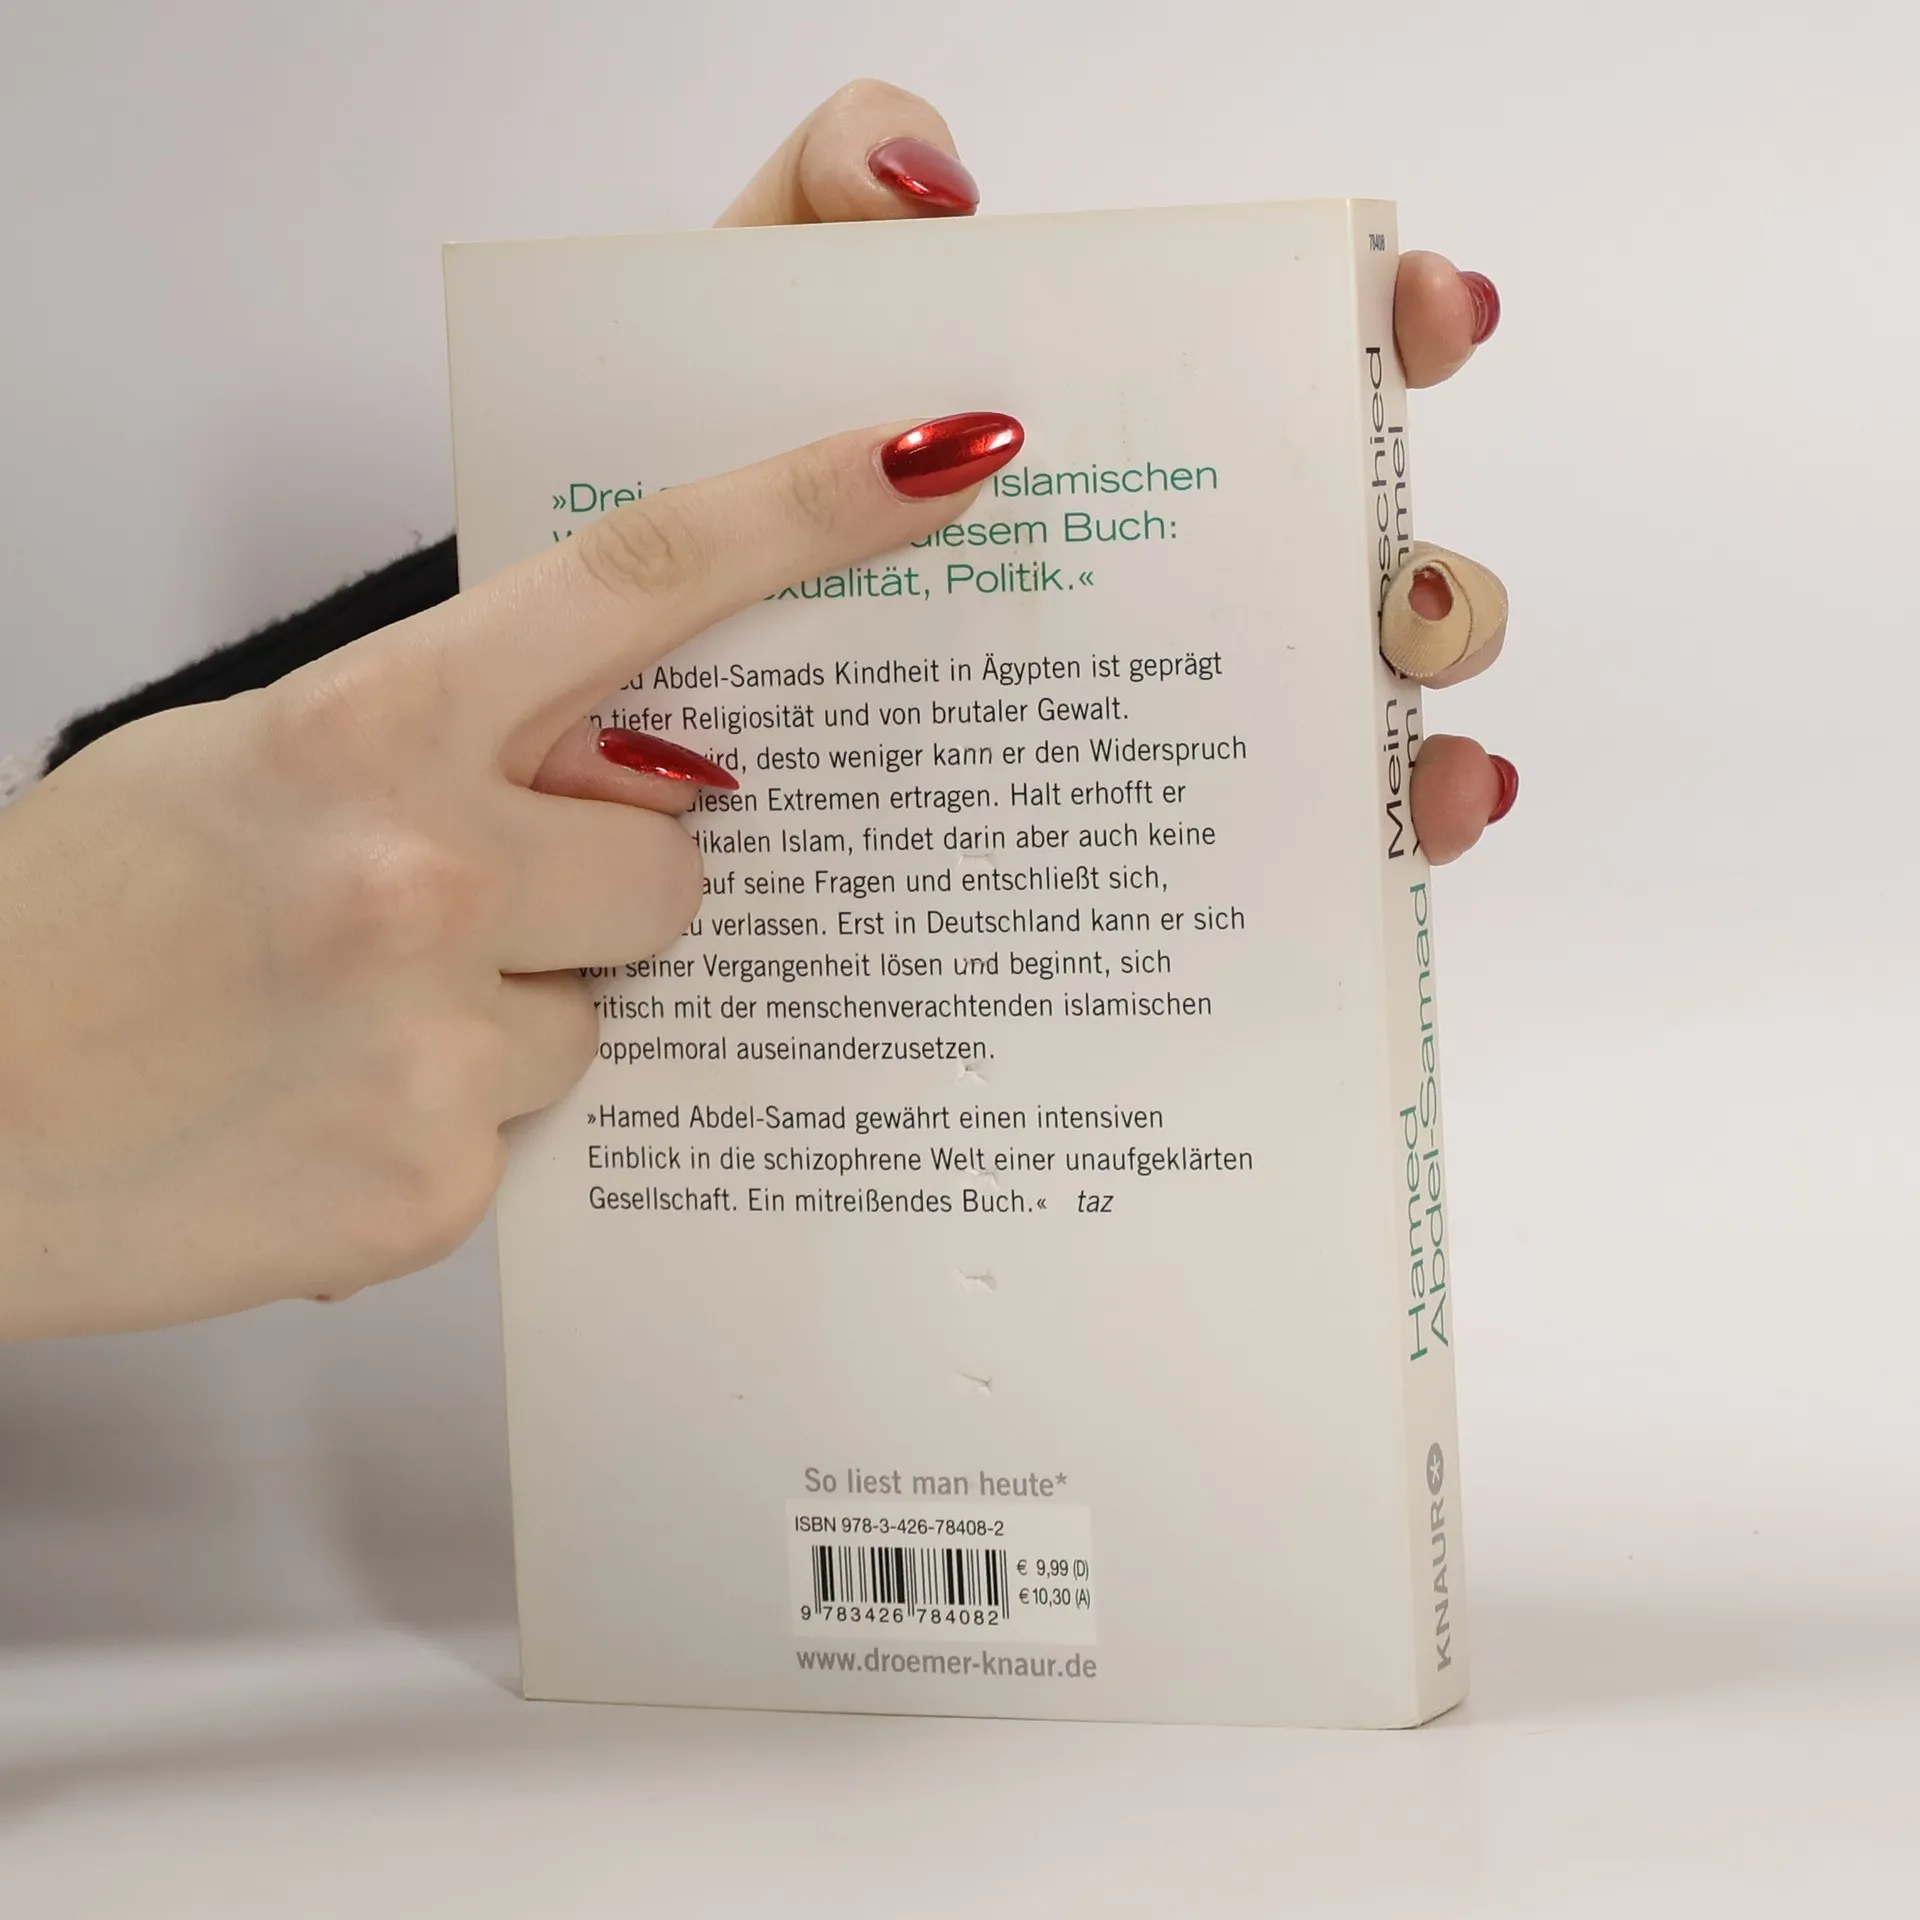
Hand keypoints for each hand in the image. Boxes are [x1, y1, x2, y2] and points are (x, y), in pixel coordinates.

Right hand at [0, 414, 1018, 1337]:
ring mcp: (439, 1044)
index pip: (636, 580)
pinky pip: (536, 1131)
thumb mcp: (234, 766)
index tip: (935, 458)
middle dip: (617, 878)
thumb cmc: (57, 934)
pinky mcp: (434, 1192)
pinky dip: (459, 1119)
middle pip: (679, 860)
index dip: (802, 506)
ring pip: (609, 1008)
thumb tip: (624, 765)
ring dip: (524, 1010)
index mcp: (363, 727)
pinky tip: (327, 1114)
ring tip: (355, 1026)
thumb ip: (441, 740)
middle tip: (474, 902)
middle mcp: (425, 873)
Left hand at [586, 81, 1517, 863]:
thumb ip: (819, 217)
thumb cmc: (656, 521)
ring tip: (1418, 762)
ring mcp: (1109, 728)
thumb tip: (929, 187)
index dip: (1379, 326)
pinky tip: (1393, 846)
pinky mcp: (1068, 861)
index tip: (1429, 325)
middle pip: (1334, 575)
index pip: (1265, 366)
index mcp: (1070, 443)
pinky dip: (1341, 858)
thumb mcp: (726, 346)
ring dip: (1409, 741)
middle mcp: (1124, 582)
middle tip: (1408, 601)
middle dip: (1428, 580)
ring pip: (1318, 731)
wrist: (557, 732)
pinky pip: (1226, 870)